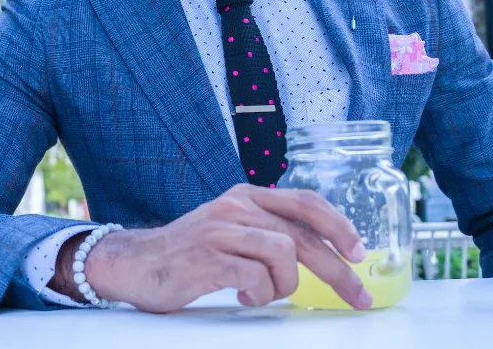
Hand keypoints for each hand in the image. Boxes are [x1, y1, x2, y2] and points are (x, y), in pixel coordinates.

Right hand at [74, 184, 370, 312]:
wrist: (133, 263)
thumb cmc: (186, 254)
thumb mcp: (229, 230)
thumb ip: (263, 231)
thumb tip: (317, 252)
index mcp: (244, 197)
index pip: (305, 201)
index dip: (339, 225)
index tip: (359, 252)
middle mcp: (235, 207)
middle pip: (302, 235)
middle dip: (337, 270)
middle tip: (356, 296)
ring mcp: (220, 231)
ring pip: (284, 255)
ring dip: (283, 286)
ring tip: (262, 294)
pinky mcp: (207, 257)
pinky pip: (256, 279)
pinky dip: (257, 295)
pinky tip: (240, 296)